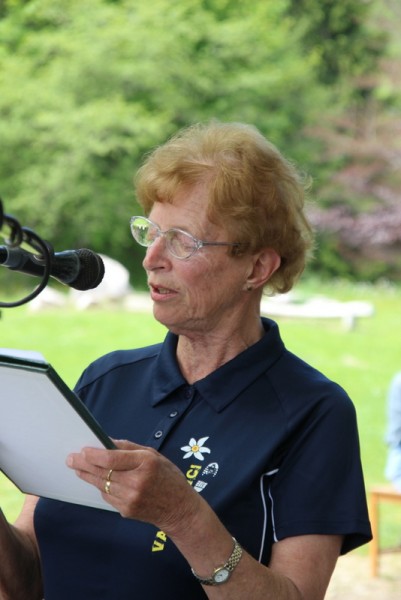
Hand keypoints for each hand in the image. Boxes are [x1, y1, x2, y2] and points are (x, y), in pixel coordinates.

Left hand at [67, 440, 202, 534]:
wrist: (179, 508)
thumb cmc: (168, 477)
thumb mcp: (154, 455)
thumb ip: (129, 448)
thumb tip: (106, 442)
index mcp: (145, 463)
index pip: (111, 458)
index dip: (94, 455)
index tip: (83, 450)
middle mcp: (136, 482)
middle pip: (102, 472)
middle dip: (83, 464)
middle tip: (71, 459)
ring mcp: (130, 498)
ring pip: (102, 485)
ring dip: (88, 476)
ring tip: (78, 468)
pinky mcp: (126, 511)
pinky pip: (108, 496)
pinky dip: (102, 487)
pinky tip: (98, 481)